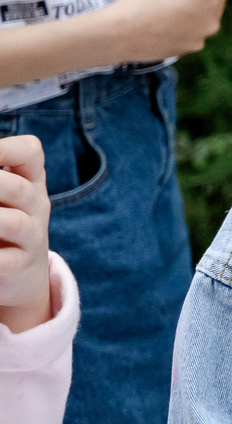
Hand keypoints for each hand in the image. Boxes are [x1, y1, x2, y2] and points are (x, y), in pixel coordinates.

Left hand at [0, 135, 51, 333]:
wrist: (23, 274)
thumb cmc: (4, 224)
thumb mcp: (3, 197)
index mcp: (31, 182)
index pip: (30, 152)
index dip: (4, 148)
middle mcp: (36, 206)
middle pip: (18, 188)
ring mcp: (32, 237)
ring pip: (13, 223)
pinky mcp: (20, 266)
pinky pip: (4, 261)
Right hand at [105, 0, 231, 63]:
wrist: (115, 36)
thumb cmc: (140, 3)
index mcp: (209, 1)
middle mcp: (211, 22)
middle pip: (217, 0)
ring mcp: (200, 38)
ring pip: (206, 17)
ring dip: (197, 9)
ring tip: (175, 3)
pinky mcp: (188, 49)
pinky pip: (194, 31)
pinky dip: (187, 24)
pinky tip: (167, 20)